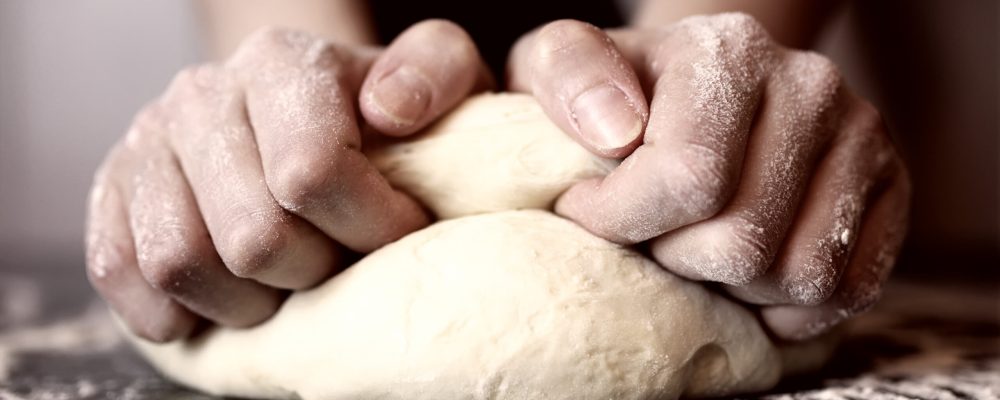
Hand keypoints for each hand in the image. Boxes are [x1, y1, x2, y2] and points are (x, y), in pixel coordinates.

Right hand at [86, 21, 488, 341]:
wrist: (301, 114)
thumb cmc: (380, 116)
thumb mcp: (435, 79)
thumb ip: (436, 70)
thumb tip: (390, 108)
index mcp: (281, 62)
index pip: (312, 171)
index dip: (369, 225)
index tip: (400, 232)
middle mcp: (203, 94)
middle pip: (253, 235)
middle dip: (314, 272)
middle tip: (339, 262)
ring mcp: (148, 141)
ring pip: (180, 263)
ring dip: (246, 302)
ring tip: (286, 286)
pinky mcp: (111, 190)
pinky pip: (121, 272)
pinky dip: (172, 311)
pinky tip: (224, 301)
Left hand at [507, 13, 910, 339]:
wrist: (699, 87)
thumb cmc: (619, 92)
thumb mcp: (562, 64)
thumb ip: (567, 74)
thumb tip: (616, 130)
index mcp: (730, 51)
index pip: (688, 178)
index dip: (621, 220)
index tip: (587, 209)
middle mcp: (810, 85)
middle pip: (742, 241)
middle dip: (674, 258)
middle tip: (651, 232)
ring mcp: (861, 136)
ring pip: (800, 276)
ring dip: (732, 286)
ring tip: (696, 248)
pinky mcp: (891, 187)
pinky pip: (848, 288)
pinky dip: (790, 306)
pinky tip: (745, 275)